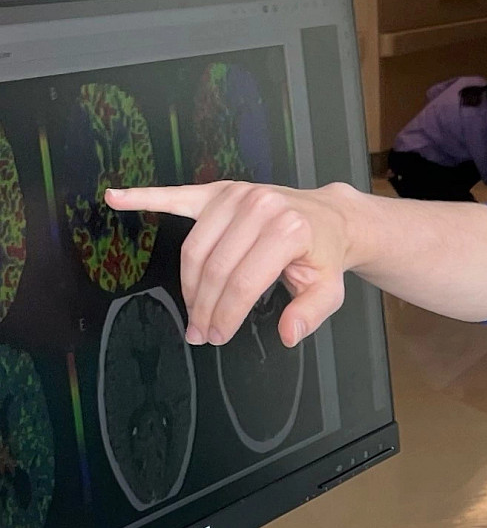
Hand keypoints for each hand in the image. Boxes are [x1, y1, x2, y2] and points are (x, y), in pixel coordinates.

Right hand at [104, 181, 355, 346]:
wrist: (329, 216)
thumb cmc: (323, 254)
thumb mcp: (329, 288)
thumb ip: (310, 313)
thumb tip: (289, 334)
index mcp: (289, 230)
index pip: (244, 283)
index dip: (226, 315)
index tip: (217, 336)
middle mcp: (261, 207)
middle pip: (215, 268)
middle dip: (204, 307)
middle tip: (201, 332)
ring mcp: (237, 196)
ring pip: (195, 249)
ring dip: (188, 285)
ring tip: (193, 310)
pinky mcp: (220, 191)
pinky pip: (176, 196)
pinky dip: (144, 196)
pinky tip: (116, 198)